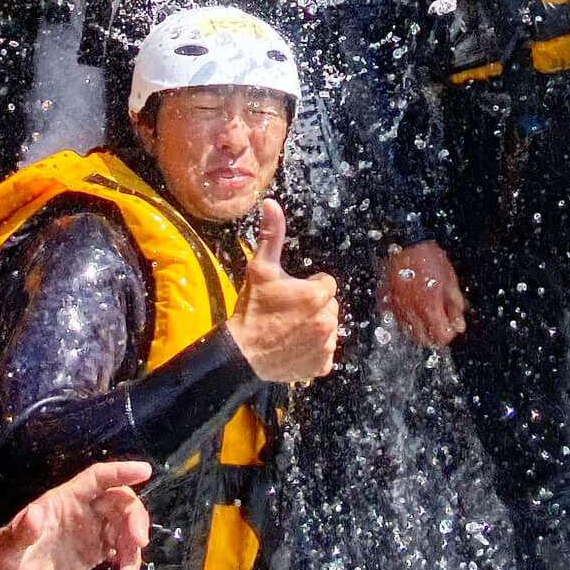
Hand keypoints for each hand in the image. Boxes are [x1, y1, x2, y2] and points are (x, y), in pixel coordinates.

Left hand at [0, 458, 153, 569]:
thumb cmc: (5, 563)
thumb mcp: (8, 550)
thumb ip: (20, 533)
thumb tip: (34, 513)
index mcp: (64, 500)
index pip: (97, 478)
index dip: (120, 472)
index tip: (144, 471)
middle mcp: (82, 511)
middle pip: (120, 502)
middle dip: (135, 517)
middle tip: (139, 542)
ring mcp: (91, 531)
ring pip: (125, 527)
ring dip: (134, 549)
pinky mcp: (95, 552)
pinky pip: (122, 550)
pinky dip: (129, 563)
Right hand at [226, 199, 338, 383]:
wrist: (241, 354)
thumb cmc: (252, 310)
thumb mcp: (260, 269)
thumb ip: (271, 235)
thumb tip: (272, 204)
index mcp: (318, 295)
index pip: (325, 284)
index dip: (306, 287)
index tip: (288, 294)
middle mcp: (328, 320)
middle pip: (328, 306)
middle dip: (312, 306)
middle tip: (286, 312)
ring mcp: (326, 345)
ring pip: (327, 328)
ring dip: (313, 328)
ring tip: (288, 329)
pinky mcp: (322, 365)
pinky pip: (324, 353)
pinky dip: (313, 351)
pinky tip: (293, 347)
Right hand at [378, 242, 466, 346]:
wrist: (407, 244)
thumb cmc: (430, 260)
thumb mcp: (450, 282)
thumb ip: (455, 307)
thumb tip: (459, 325)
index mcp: (429, 308)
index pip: (440, 336)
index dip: (448, 334)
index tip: (451, 328)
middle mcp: (411, 312)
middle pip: (423, 339)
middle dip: (433, 337)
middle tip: (440, 326)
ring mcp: (397, 307)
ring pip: (408, 331)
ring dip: (419, 330)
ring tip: (427, 319)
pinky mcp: (388, 300)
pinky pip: (396, 317)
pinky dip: (405, 319)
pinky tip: (412, 309)